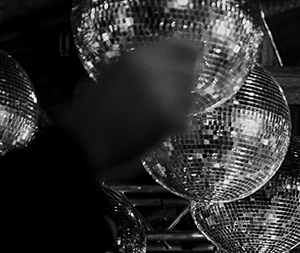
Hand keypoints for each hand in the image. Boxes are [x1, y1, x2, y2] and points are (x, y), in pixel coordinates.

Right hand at [62, 39, 199, 172]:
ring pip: (190, 95)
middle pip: (190, 71)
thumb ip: (145, 63)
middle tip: (166, 95)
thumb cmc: (96, 107)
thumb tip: (173, 58)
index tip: (191, 60)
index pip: (184, 47)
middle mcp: (155, 70)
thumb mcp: (116, 72)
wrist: (89, 139)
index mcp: (139, 56)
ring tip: (155, 112)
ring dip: (180, 103)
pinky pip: (186, 117)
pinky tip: (155, 126)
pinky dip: (176, 123)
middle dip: (183, 83)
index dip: (190, 55)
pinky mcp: (171, 118)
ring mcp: (165, 94)